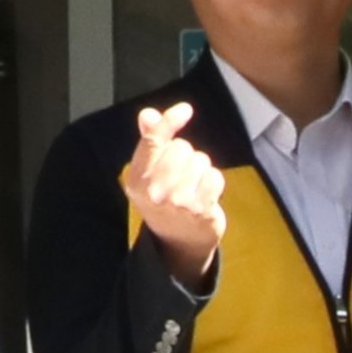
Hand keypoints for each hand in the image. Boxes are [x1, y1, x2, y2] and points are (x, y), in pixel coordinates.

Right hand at [122, 103, 227, 279]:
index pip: (153, 141)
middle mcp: (154, 191)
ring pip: (200, 160)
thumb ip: (150, 142)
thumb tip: (148, 114)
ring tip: (193, 187)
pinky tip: (206, 195)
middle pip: (181, 148)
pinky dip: (214, 182)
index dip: (170, 121)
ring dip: (201, 170)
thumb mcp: (150, 174)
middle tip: (182, 175)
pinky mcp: (200, 210)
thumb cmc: (165, 200)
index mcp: (137, 180)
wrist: (179, 242)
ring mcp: (177, 202)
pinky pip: (215, 177)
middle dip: (186, 156)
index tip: (185, 110)